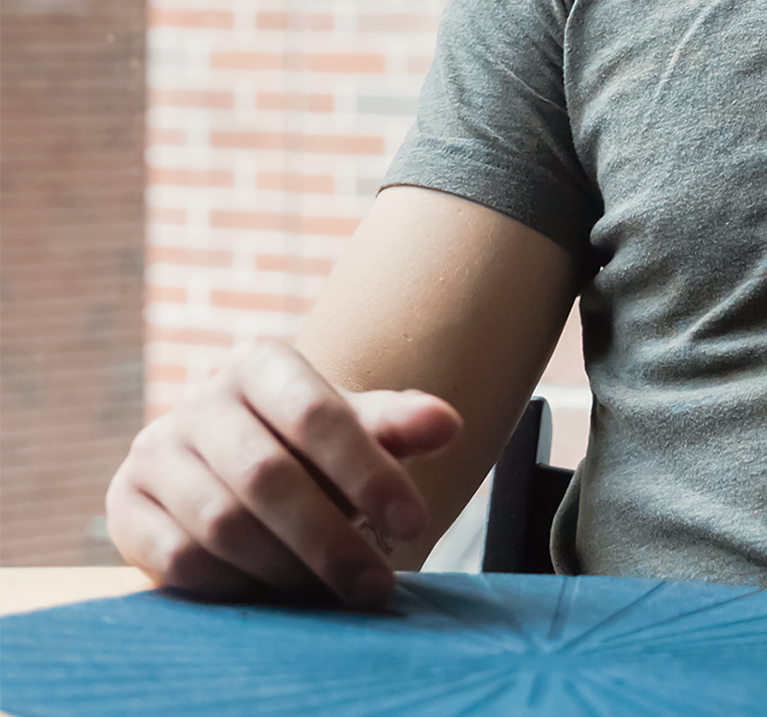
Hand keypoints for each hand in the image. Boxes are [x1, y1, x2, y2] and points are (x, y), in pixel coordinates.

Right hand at [105, 338, 460, 606]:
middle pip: (267, 475)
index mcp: (261, 363)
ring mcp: (157, 450)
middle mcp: (201, 400)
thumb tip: (449, 424)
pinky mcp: (127, 504)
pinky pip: (177, 560)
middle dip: (329, 538)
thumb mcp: (357, 427)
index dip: (367, 470)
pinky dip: (232, 586)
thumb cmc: (311, 446)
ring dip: (284, 569)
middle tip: (375, 584)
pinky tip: (272, 594)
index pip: (316, 413)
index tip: (414, 521)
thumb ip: (399, 425)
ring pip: (221, 522)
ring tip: (330, 593)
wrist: (236, 465)